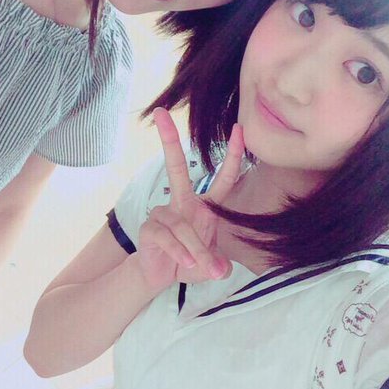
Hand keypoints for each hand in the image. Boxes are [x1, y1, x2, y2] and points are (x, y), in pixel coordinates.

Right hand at [137, 108, 243, 292]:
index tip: (239, 129)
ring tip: (203, 268)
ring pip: (183, 227)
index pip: (223, 179)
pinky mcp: (150, 228)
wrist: (160, 276)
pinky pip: (169, 238)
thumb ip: (218, 264)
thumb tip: (222, 271)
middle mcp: (183, 203)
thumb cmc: (188, 263)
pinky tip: (184, 263)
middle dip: (168, 140)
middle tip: (161, 113)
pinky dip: (180, 253)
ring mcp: (163, 213)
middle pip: (176, 168)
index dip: (233, 156)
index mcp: (204, 206)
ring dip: (195, 250)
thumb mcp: (210, 265)